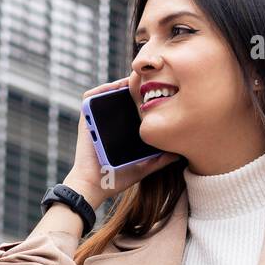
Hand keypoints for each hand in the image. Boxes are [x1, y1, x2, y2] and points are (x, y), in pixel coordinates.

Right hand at [67, 76, 179, 208]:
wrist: (94, 186)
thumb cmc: (115, 180)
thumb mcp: (143, 168)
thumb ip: (160, 161)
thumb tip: (179, 153)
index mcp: (120, 131)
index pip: (133, 109)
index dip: (144, 98)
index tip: (160, 91)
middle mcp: (107, 123)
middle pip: (122, 98)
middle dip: (135, 87)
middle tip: (152, 80)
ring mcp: (95, 120)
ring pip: (108, 93)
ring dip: (121, 83)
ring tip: (138, 78)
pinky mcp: (85, 119)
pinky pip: (90, 96)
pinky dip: (103, 88)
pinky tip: (119, 86)